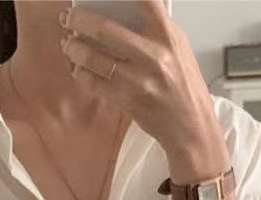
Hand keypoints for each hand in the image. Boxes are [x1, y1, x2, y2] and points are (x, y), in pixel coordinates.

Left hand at [61, 0, 229, 177]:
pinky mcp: (128, 100)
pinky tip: (78, 68)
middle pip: (106, 29)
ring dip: (74, 49)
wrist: (191, 126)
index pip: (147, 0)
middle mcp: (154, 55)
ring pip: (95, 58)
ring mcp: (140, 80)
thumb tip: (124, 9)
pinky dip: (81, 74)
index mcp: (168, 36)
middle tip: (69, 17)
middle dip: (79, 19)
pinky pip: (94, 83)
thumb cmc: (183, 86)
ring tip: (69, 44)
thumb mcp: (178, 48)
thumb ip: (156, 26)